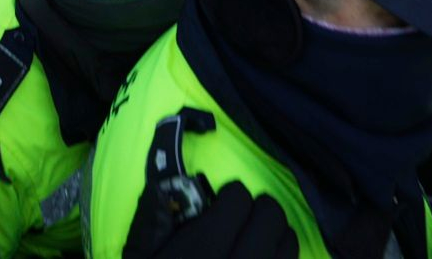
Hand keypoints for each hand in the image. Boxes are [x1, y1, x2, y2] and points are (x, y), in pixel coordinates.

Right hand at [148, 181, 297, 258]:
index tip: (223, 201)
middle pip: (271, 217)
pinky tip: (267, 258)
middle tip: (246, 213)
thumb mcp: (141, 254)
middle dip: (259, 208)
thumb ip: (153, 218)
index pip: (238, 200)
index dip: (231, 195)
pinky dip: (282, 257)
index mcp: (202, 249)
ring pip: (290, 244)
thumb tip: (167, 180)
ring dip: (276, 234)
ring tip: (259, 236)